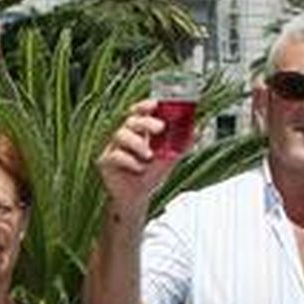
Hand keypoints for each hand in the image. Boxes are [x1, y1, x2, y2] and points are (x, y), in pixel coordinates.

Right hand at [97, 100, 172, 221]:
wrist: (138, 198)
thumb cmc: (150, 175)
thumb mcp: (170, 158)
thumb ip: (182, 144)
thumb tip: (198, 131)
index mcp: (139, 131)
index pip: (139, 112)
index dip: (145, 105)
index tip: (155, 104)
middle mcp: (125, 136)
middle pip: (131, 120)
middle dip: (146, 122)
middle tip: (160, 128)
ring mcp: (113, 148)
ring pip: (121, 135)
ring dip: (137, 143)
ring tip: (149, 156)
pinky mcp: (106, 161)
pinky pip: (115, 155)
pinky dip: (130, 161)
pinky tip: (139, 169)